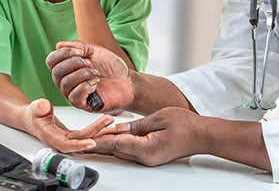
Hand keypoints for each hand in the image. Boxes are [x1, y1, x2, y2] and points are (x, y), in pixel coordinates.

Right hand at [23, 98, 113, 152]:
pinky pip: (87, 134)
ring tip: (114, 123)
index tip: (92, 142)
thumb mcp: (34, 108)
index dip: (79, 145)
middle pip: (81, 139)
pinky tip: (109, 126)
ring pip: (87, 137)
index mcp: (51, 137)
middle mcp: (61, 140)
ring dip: (100, 131)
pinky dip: (98, 130)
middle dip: (97, 131)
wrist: (31, 118)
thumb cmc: (32, 114)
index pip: (66, 144)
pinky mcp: (73, 136)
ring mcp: (68, 139)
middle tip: (109, 119)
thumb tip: (43, 106)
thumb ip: (38, 107)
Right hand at [46, 40, 133, 111]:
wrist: (127, 81)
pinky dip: (84, 87)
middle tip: (89, 63)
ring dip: (82, 75)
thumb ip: (78, 46)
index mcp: (67, 68)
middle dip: (73, 64)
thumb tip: (59, 45)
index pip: (51, 61)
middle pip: (56, 73)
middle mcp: (66, 82)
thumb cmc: (111, 67)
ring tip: (96, 73)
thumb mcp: (94, 51)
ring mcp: (73, 94)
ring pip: (65, 84)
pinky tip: (95, 83)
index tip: (81, 52)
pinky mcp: (83, 105)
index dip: (63, 54)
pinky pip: (74, 98)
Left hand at [91, 107, 205, 165]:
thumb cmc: (186, 125)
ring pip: (120, 150)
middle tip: (77, 138)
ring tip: (87, 137)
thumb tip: (117, 128)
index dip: (96, 140)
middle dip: (95, 142)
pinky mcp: (149, 155)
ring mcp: (147, 159)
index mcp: (146, 149)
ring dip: (105, 143)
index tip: (80, 140)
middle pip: (114, 149)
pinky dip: (117, 143)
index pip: (115, 144)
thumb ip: (136, 125)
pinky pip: (128, 149)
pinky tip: (109, 136)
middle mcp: (144, 158)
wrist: (202, 135)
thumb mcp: (159, 118)